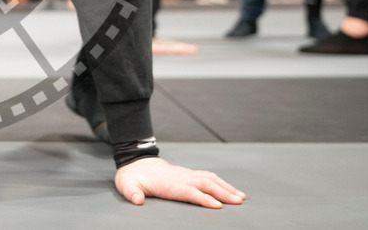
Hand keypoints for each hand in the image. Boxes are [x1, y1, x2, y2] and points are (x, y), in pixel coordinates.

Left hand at [114, 157, 244, 208]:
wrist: (135, 161)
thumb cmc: (131, 176)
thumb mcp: (126, 185)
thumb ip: (131, 193)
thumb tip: (137, 200)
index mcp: (168, 183)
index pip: (189, 191)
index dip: (203, 198)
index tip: (218, 206)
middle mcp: (180, 177)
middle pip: (205, 184)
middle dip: (223, 193)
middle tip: (239, 202)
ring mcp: (185, 174)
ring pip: (209, 179)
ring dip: (226, 187)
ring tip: (241, 197)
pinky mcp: (188, 174)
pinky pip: (207, 177)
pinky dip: (221, 182)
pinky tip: (230, 189)